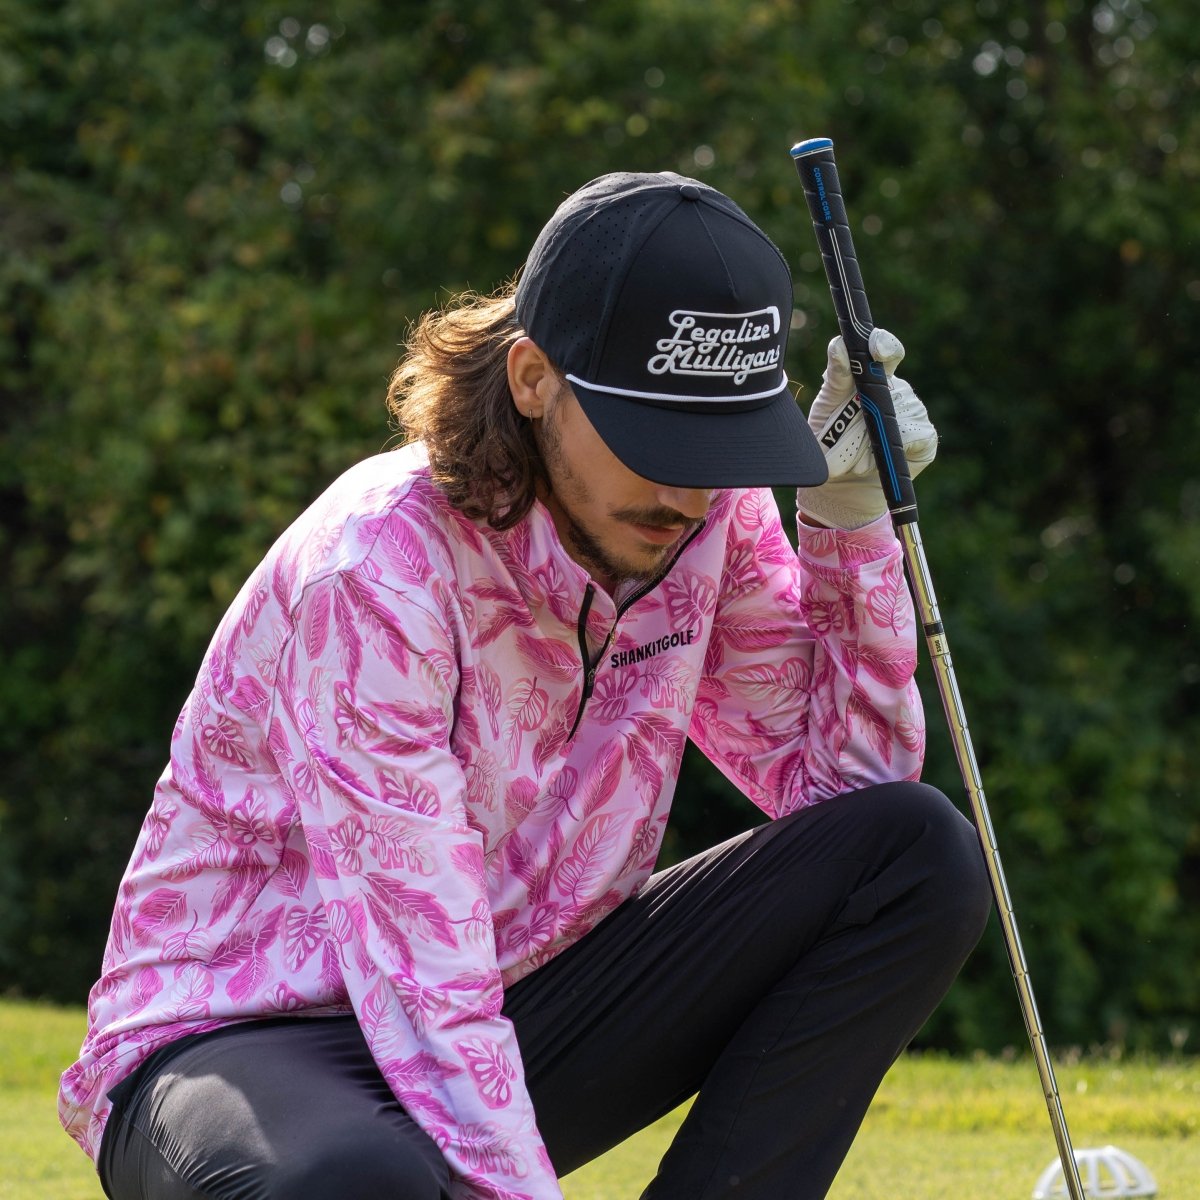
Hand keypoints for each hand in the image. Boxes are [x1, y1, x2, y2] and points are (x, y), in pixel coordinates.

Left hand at [796, 328, 936, 529]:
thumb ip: (834, 379)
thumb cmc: (829, 443)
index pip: (884, 349)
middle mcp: (894, 388)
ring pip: (901, 409)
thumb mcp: (824, 411)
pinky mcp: (925, 436)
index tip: (876, 349)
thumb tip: (839, 346)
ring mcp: (912, 410)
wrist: (841, 486)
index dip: (883, 343)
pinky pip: (916, 434)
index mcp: (868, 376)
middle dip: (877, 395)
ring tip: (856, 453)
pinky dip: (896, 446)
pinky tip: (880, 458)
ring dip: (875, 434)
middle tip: (859, 416)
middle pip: (897, 381)